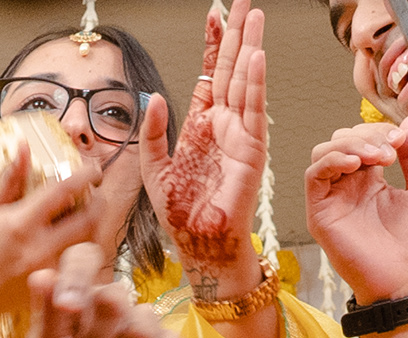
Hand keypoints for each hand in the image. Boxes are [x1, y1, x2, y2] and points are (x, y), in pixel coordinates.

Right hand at [0, 136, 108, 326]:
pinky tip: (71, 241)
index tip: (93, 168)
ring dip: (92, 226)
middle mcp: (39, 247)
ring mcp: (49, 269)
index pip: (63, 191)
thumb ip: (10, 180)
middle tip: (97, 193)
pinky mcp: (53, 287)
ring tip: (85, 215)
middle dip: (99, 202)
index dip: (84, 175)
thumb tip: (23, 147)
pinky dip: (79, 248)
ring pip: (88, 242)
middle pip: (88, 219)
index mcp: (21, 224)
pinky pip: (77, 264)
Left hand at [152, 3, 268, 287]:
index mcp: (201, 125)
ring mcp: (240, 134)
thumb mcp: (153, 168)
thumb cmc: (180, 214)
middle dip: (237, 33)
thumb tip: (154, 97)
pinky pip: (254, 109)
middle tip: (244, 2)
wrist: (199, 244)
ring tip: (254, 16)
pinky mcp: (251, 149)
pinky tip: (256, 57)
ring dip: (250, 48)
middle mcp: (224, 124)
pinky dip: (255, 83)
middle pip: (232, 68)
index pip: (208, 74)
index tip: (213, 14)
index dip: (211, 44)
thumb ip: (152, 133)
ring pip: (246, 81)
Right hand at [305, 118, 407, 302]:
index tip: (402, 141)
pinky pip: (313, 174)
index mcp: (370, 179)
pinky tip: (355, 164)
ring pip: (325, 151)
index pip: (364, 139)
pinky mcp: (320, 213)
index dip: (380, 132)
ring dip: (350, 145)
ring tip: (378, 157)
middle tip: (391, 150)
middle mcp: (347, 186)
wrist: (402, 279)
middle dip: (367, 136)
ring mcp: (332, 198)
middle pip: (342, 139)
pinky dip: (332, 160)